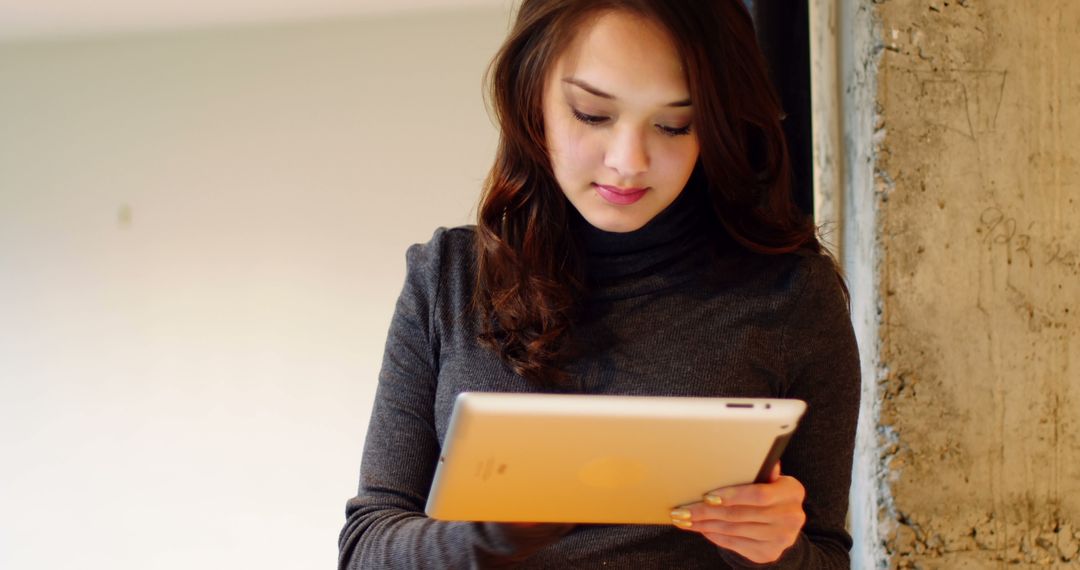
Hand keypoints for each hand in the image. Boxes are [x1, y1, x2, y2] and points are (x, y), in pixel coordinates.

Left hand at [668, 462, 805, 563]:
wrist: (782, 524)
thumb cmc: (769, 494)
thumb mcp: (769, 480)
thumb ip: (759, 470)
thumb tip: (750, 453)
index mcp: (792, 491)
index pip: (759, 494)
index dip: (732, 495)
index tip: (707, 496)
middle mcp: (791, 516)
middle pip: (740, 514)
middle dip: (707, 512)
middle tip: (683, 509)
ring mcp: (781, 538)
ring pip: (734, 530)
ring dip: (705, 525)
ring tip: (685, 519)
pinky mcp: (769, 553)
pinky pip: (735, 543)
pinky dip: (714, 536)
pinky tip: (701, 528)